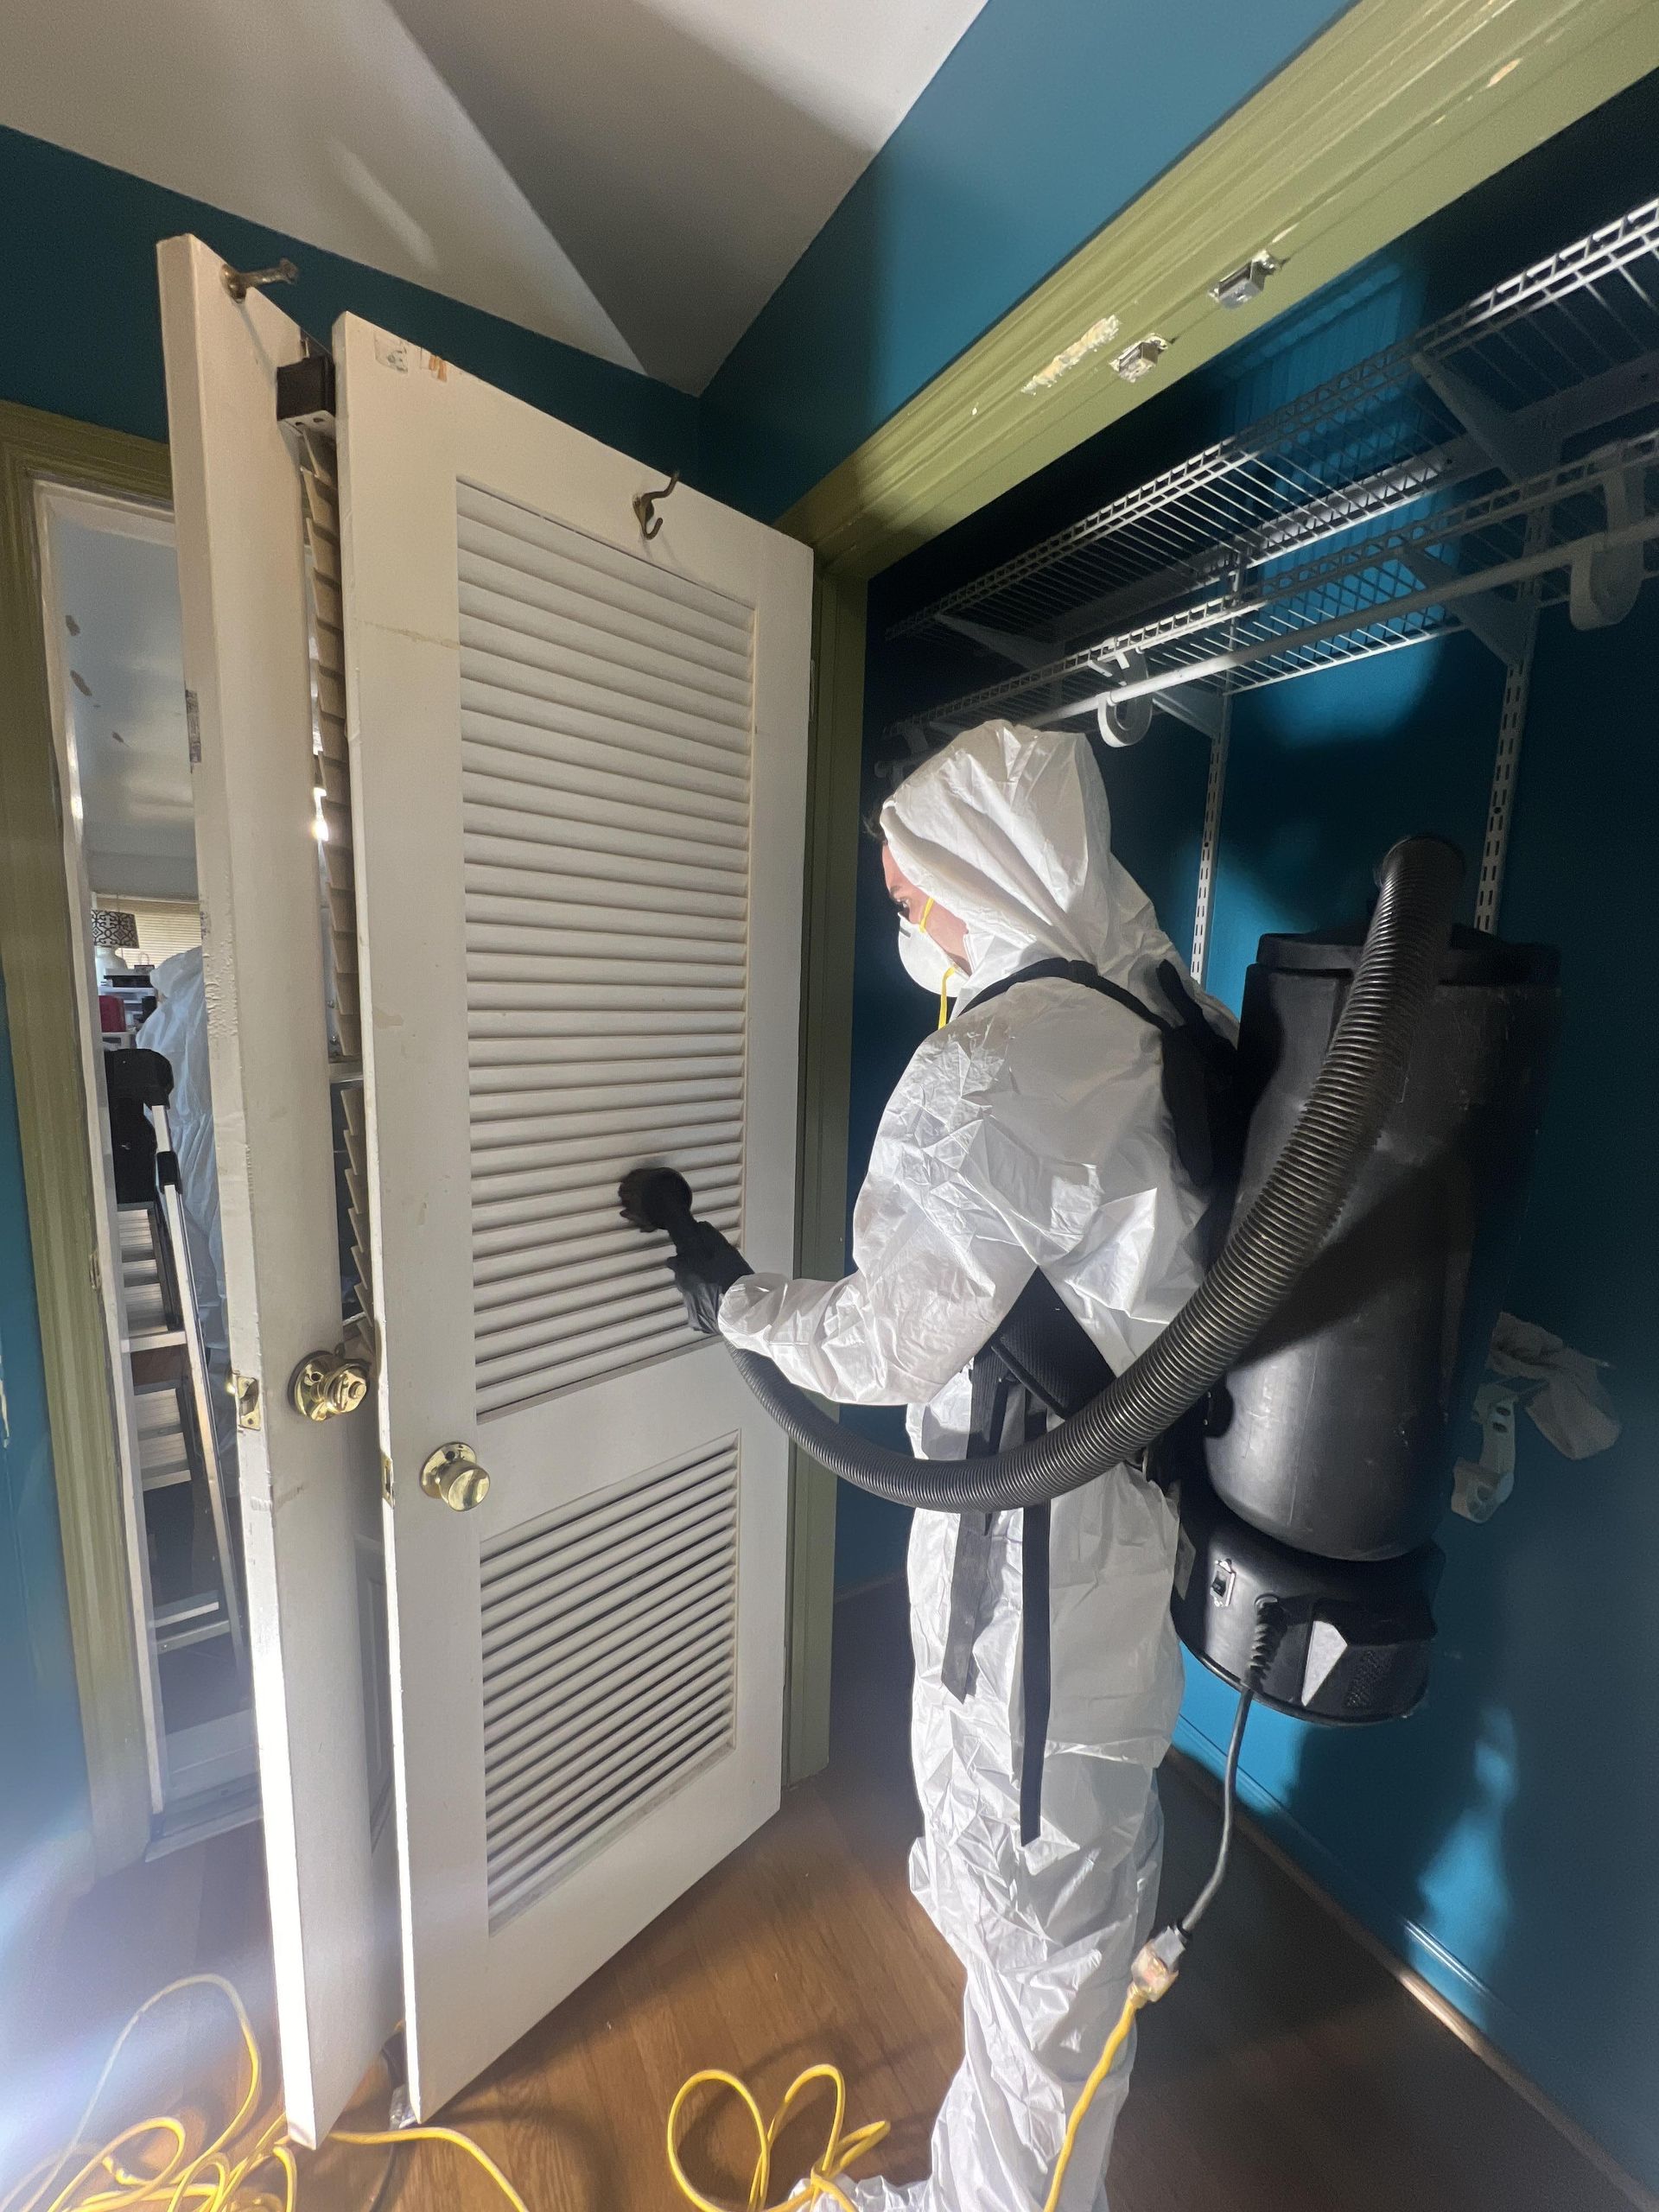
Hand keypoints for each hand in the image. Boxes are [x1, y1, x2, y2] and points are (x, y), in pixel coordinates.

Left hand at [668, 1216, 751, 1335]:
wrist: (742, 1307)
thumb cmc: (732, 1275)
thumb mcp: (724, 1250)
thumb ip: (709, 1236)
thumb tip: (699, 1225)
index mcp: (684, 1269)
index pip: (672, 1262)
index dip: (682, 1259)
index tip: (693, 1259)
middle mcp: (681, 1288)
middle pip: (682, 1279)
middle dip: (692, 1276)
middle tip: (711, 1275)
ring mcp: (688, 1306)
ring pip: (690, 1296)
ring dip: (700, 1293)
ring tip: (718, 1292)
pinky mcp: (696, 1321)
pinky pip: (698, 1313)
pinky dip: (706, 1309)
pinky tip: (719, 1307)